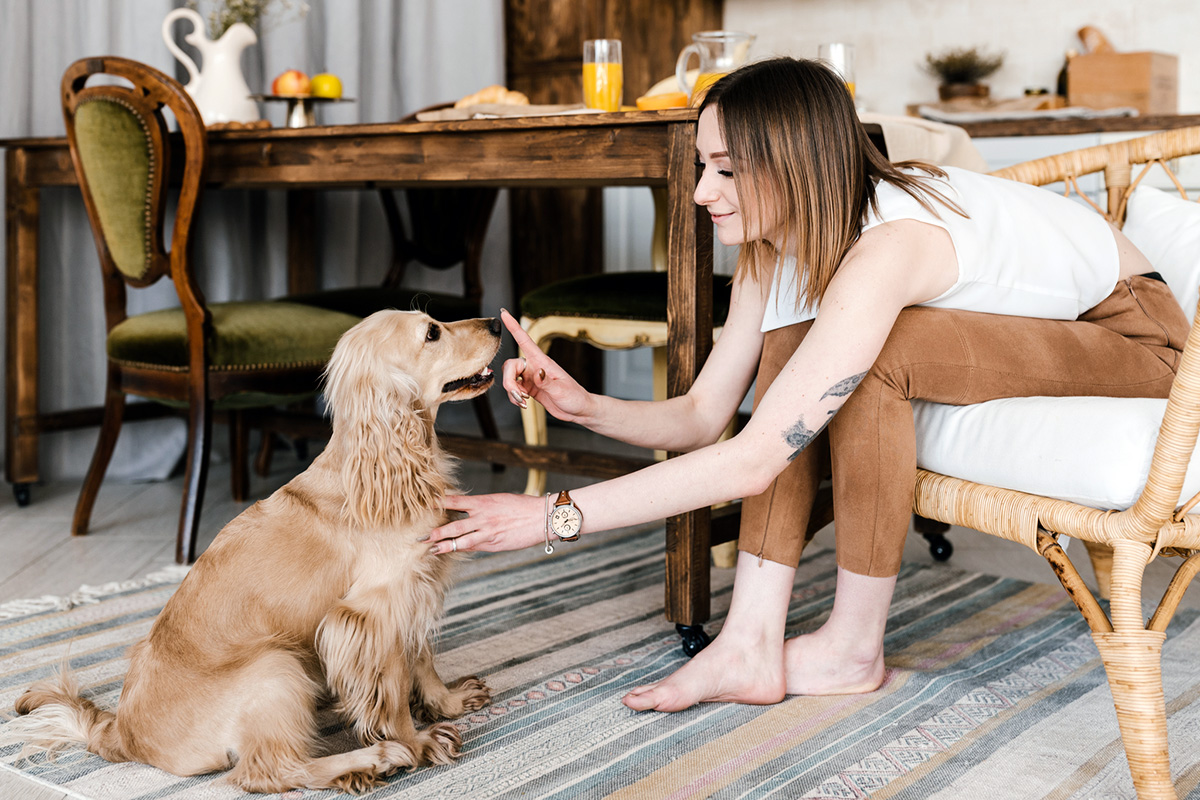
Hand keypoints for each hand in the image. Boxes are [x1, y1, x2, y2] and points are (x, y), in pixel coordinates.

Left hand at [426, 492, 546, 553]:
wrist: (541, 517)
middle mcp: (482, 517)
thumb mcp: (499, 501)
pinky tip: (452, 553)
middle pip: (453, 525)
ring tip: (431, 550)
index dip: (438, 503)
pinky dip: (462, 550)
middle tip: (420, 537)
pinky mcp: (495, 544)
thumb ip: (482, 507)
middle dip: (436, 532)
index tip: (425, 505)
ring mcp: (488, 532)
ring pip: (461, 541)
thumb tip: (468, 511)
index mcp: (483, 502)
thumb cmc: (522, 507)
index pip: (455, 501)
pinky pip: (475, 547)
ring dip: (444, 546)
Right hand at [500, 309, 592, 423]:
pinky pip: (513, 390)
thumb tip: (536, 372)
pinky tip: (523, 403)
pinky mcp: (529, 388)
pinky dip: (514, 398)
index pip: (525, 340)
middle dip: (509, 382)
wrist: (578, 410)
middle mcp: (534, 367)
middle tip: (519, 396)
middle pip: (509, 366)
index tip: (504, 313)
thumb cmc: (574, 397)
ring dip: (512, 392)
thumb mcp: (561, 390)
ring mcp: (530, 378)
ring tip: (524, 402)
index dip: (513, 327)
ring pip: (509, 378)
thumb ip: (547, 382)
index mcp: (542, 362)